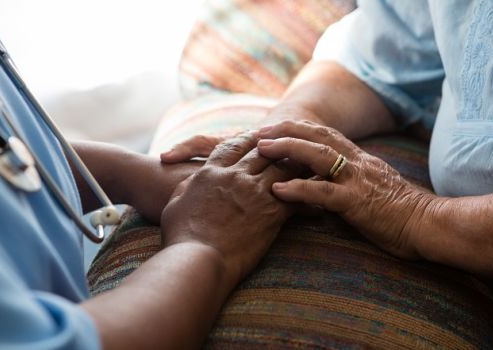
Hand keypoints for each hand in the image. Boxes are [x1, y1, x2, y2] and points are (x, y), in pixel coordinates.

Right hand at [160, 132, 299, 283]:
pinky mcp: (270, 212)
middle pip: (262, 152)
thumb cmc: (180, 236)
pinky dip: (307, 197)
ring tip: (311, 165)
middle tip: (293, 144)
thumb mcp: (176, 203)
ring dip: (297, 166)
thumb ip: (188, 186)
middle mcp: (235, 176)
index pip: (233, 145)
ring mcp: (254, 192)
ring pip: (282, 169)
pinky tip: (316, 201)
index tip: (258, 137)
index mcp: (211, 171)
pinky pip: (295, 198)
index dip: (247, 138)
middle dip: (278, 146)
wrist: (196, 259)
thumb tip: (194, 180)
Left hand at [256, 120, 436, 258]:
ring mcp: (357, 180)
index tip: (274, 128)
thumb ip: (350, 180)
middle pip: (317, 136)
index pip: (324, 135)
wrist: (428, 224)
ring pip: (318, 156)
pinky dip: (299, 189)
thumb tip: (325, 182)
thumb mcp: (372, 187)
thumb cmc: (400, 212)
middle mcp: (357, 163)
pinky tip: (278, 190)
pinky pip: (323, 193)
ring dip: (287, 149)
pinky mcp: (357, 202)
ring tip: (262, 149)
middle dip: (285, 130)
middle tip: (258, 132)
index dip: (297, 128)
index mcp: (359, 159)